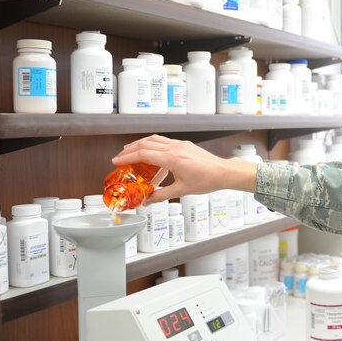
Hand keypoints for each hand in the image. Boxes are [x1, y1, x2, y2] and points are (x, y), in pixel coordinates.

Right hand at [111, 135, 258, 202]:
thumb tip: (147, 201)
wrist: (224, 172)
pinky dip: (153, 145)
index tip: (117, 161)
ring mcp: (180, 144)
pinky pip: (164, 141)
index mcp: (173, 158)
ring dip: (140, 144)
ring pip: (154, 139)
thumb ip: (162, 195)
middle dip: (130, 149)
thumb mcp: (182, 190)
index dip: (127, 157)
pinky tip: (150, 153)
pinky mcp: (185, 144)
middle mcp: (175, 148)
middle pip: (146, 143)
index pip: (144, 154)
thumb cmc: (207, 180)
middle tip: (119, 156)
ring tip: (131, 151)